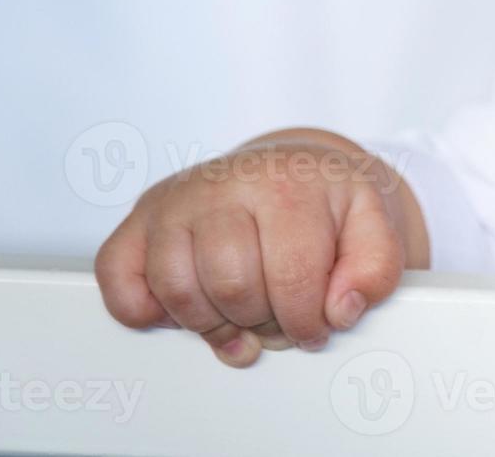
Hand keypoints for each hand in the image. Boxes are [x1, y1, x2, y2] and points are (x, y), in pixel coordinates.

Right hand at [94, 129, 420, 366]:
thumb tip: (341, 308)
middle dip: (262, 322)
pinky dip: (145, 308)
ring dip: (212, 322)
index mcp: (288, 184)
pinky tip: (188, 307)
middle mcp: (225, 183)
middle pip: (232, 286)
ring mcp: (176, 198)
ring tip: (242, 317)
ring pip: (176, 289)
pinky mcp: (141, 217)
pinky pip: (119, 279)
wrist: (294, 167)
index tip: (316, 327)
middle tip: (280, 320)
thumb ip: (376, 266)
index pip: (292, 278)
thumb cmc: (328, 200)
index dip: (307, 320)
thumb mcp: (373, 222)